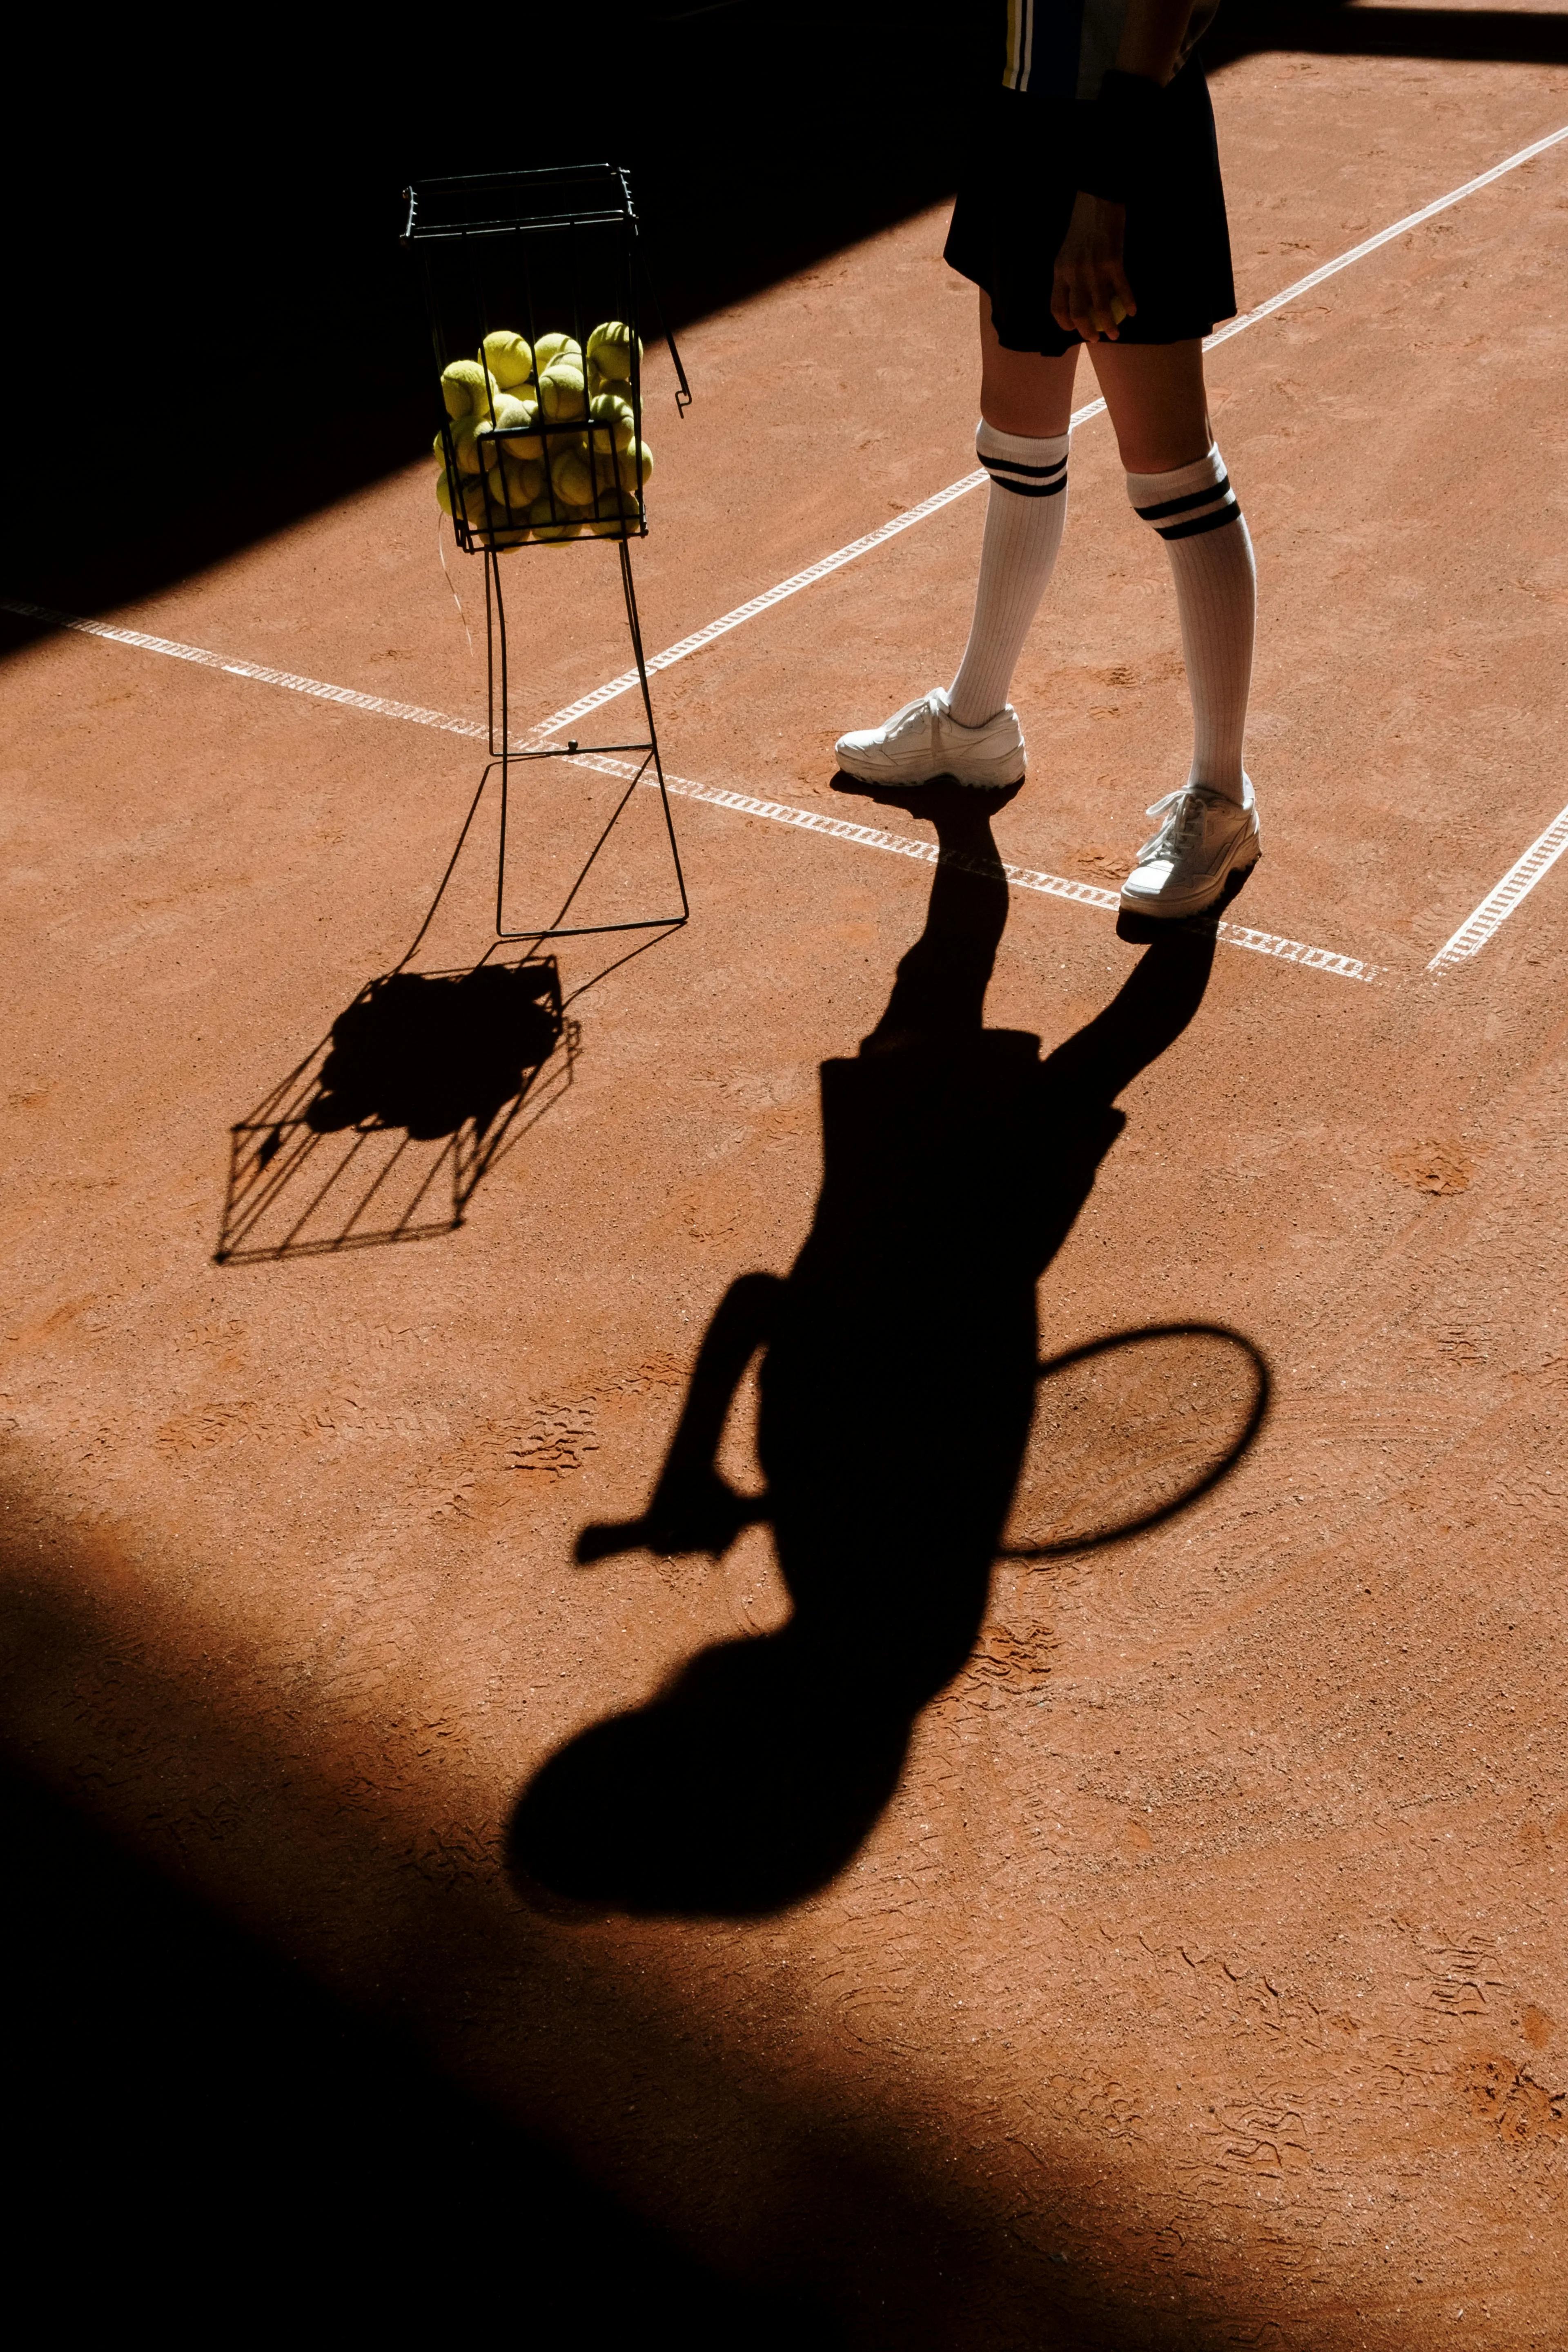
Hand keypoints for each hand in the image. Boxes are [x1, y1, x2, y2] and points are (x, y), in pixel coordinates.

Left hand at [1051, 194, 1136, 340]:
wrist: (1097, 202)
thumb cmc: (1083, 227)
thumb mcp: (1068, 253)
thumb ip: (1069, 276)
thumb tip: (1077, 299)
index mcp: (1060, 272)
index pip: (1056, 307)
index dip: (1064, 324)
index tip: (1073, 329)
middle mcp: (1074, 274)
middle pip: (1078, 313)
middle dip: (1086, 331)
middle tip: (1095, 339)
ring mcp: (1094, 269)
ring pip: (1100, 308)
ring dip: (1109, 325)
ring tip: (1115, 335)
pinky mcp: (1113, 262)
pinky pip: (1122, 290)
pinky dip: (1129, 303)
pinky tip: (1133, 311)